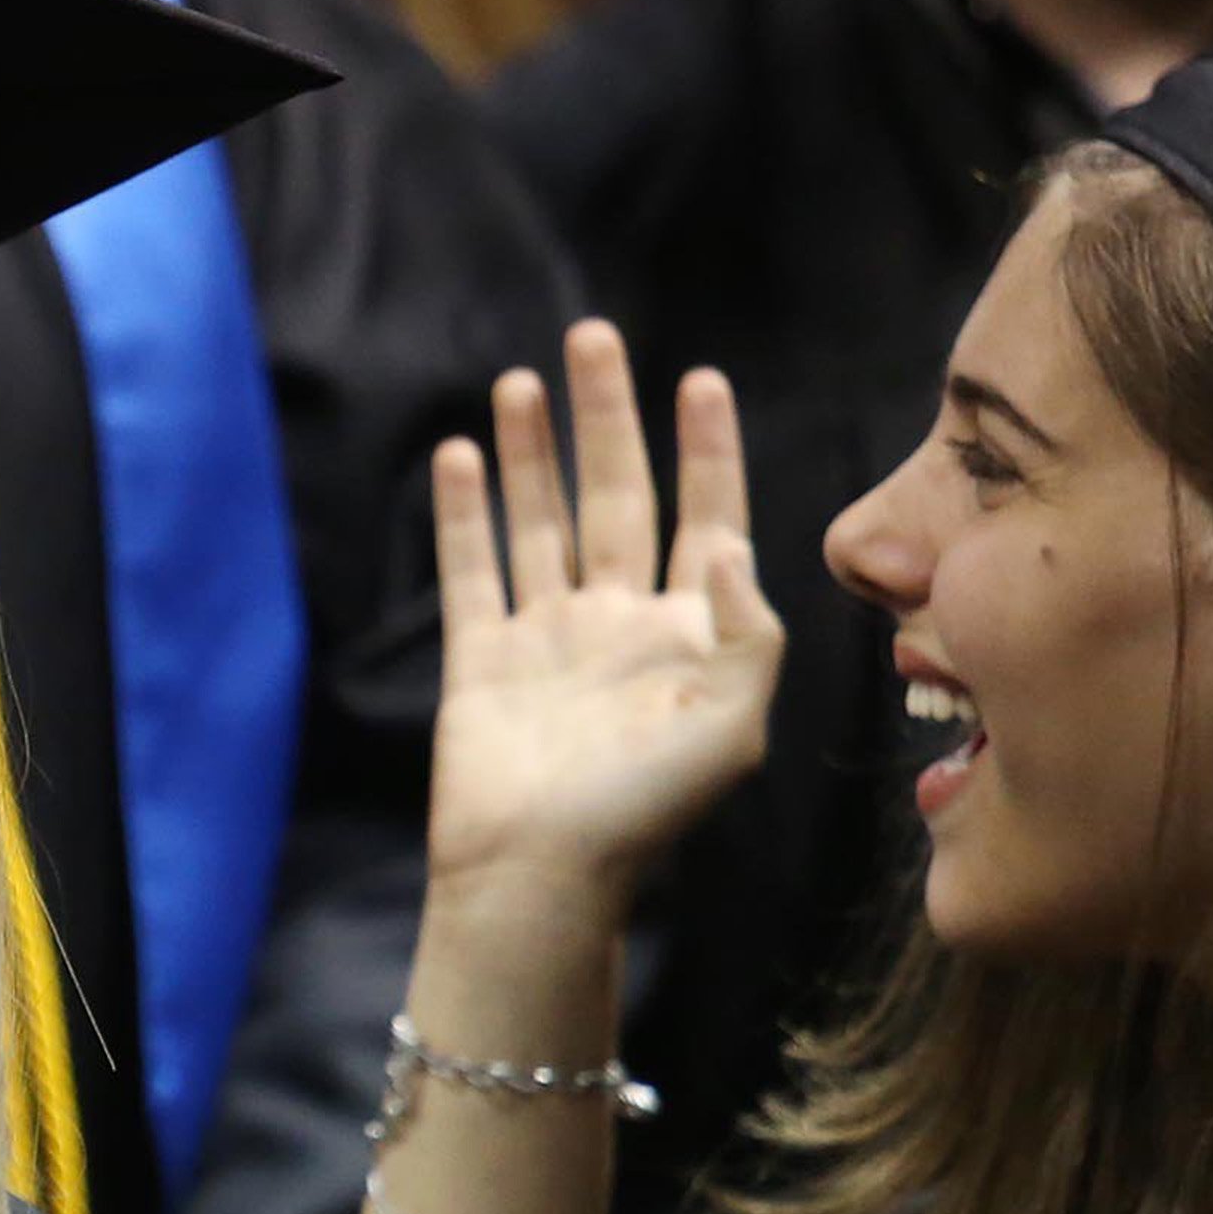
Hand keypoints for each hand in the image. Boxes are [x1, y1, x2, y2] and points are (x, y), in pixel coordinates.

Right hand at [427, 322, 783, 925]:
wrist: (540, 876)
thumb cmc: (643, 815)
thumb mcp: (733, 725)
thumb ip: (748, 632)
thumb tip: (735, 547)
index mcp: (689, 638)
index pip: (706, 520)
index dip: (707, 451)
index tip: (700, 380)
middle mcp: (619, 626)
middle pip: (617, 498)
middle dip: (609, 420)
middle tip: (595, 337)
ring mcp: (548, 640)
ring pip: (542, 522)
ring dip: (535, 452)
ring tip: (522, 379)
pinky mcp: (483, 662)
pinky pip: (474, 571)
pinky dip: (466, 514)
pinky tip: (463, 456)